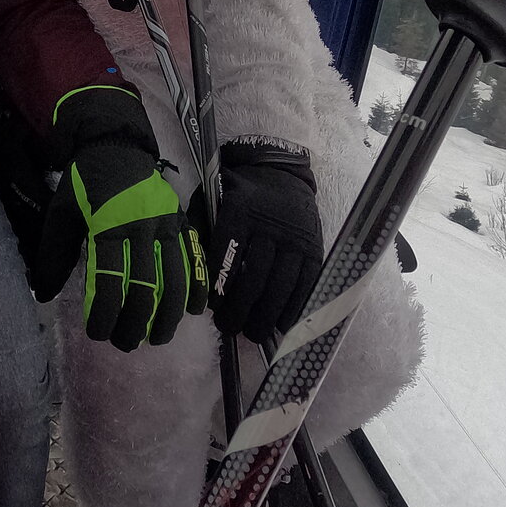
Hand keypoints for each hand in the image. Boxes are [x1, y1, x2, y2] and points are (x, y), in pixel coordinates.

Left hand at [32, 85, 208, 351]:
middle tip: (123, 343)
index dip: (105, 312)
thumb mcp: (61, 212)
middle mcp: (143, 225)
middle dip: (136, 322)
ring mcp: (167, 223)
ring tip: (156, 336)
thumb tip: (43, 294)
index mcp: (109, 222)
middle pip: (146, 286)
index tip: (97, 332)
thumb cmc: (84, 182)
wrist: (115, 142)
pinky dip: (197, 287)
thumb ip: (53, 253)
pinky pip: (195, 257)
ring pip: (176, 278)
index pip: (111, 278)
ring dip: (168, 314)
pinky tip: (192, 310)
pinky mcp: (182, 220)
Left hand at [209, 141, 323, 342]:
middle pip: (254, 277)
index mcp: (240, 210)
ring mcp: (295, 238)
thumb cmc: (239, 191)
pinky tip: (281, 325)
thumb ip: (201, 227)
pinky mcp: (314, 249)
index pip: (227, 255)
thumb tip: (192, 266)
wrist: (281, 173)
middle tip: (228, 327)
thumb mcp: (214, 197)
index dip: (218, 286)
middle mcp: (270, 225)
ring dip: (265, 316)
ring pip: (280, 285)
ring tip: (251, 333)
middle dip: (239, 309)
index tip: (212, 306)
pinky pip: (305, 285)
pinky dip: (293, 308)